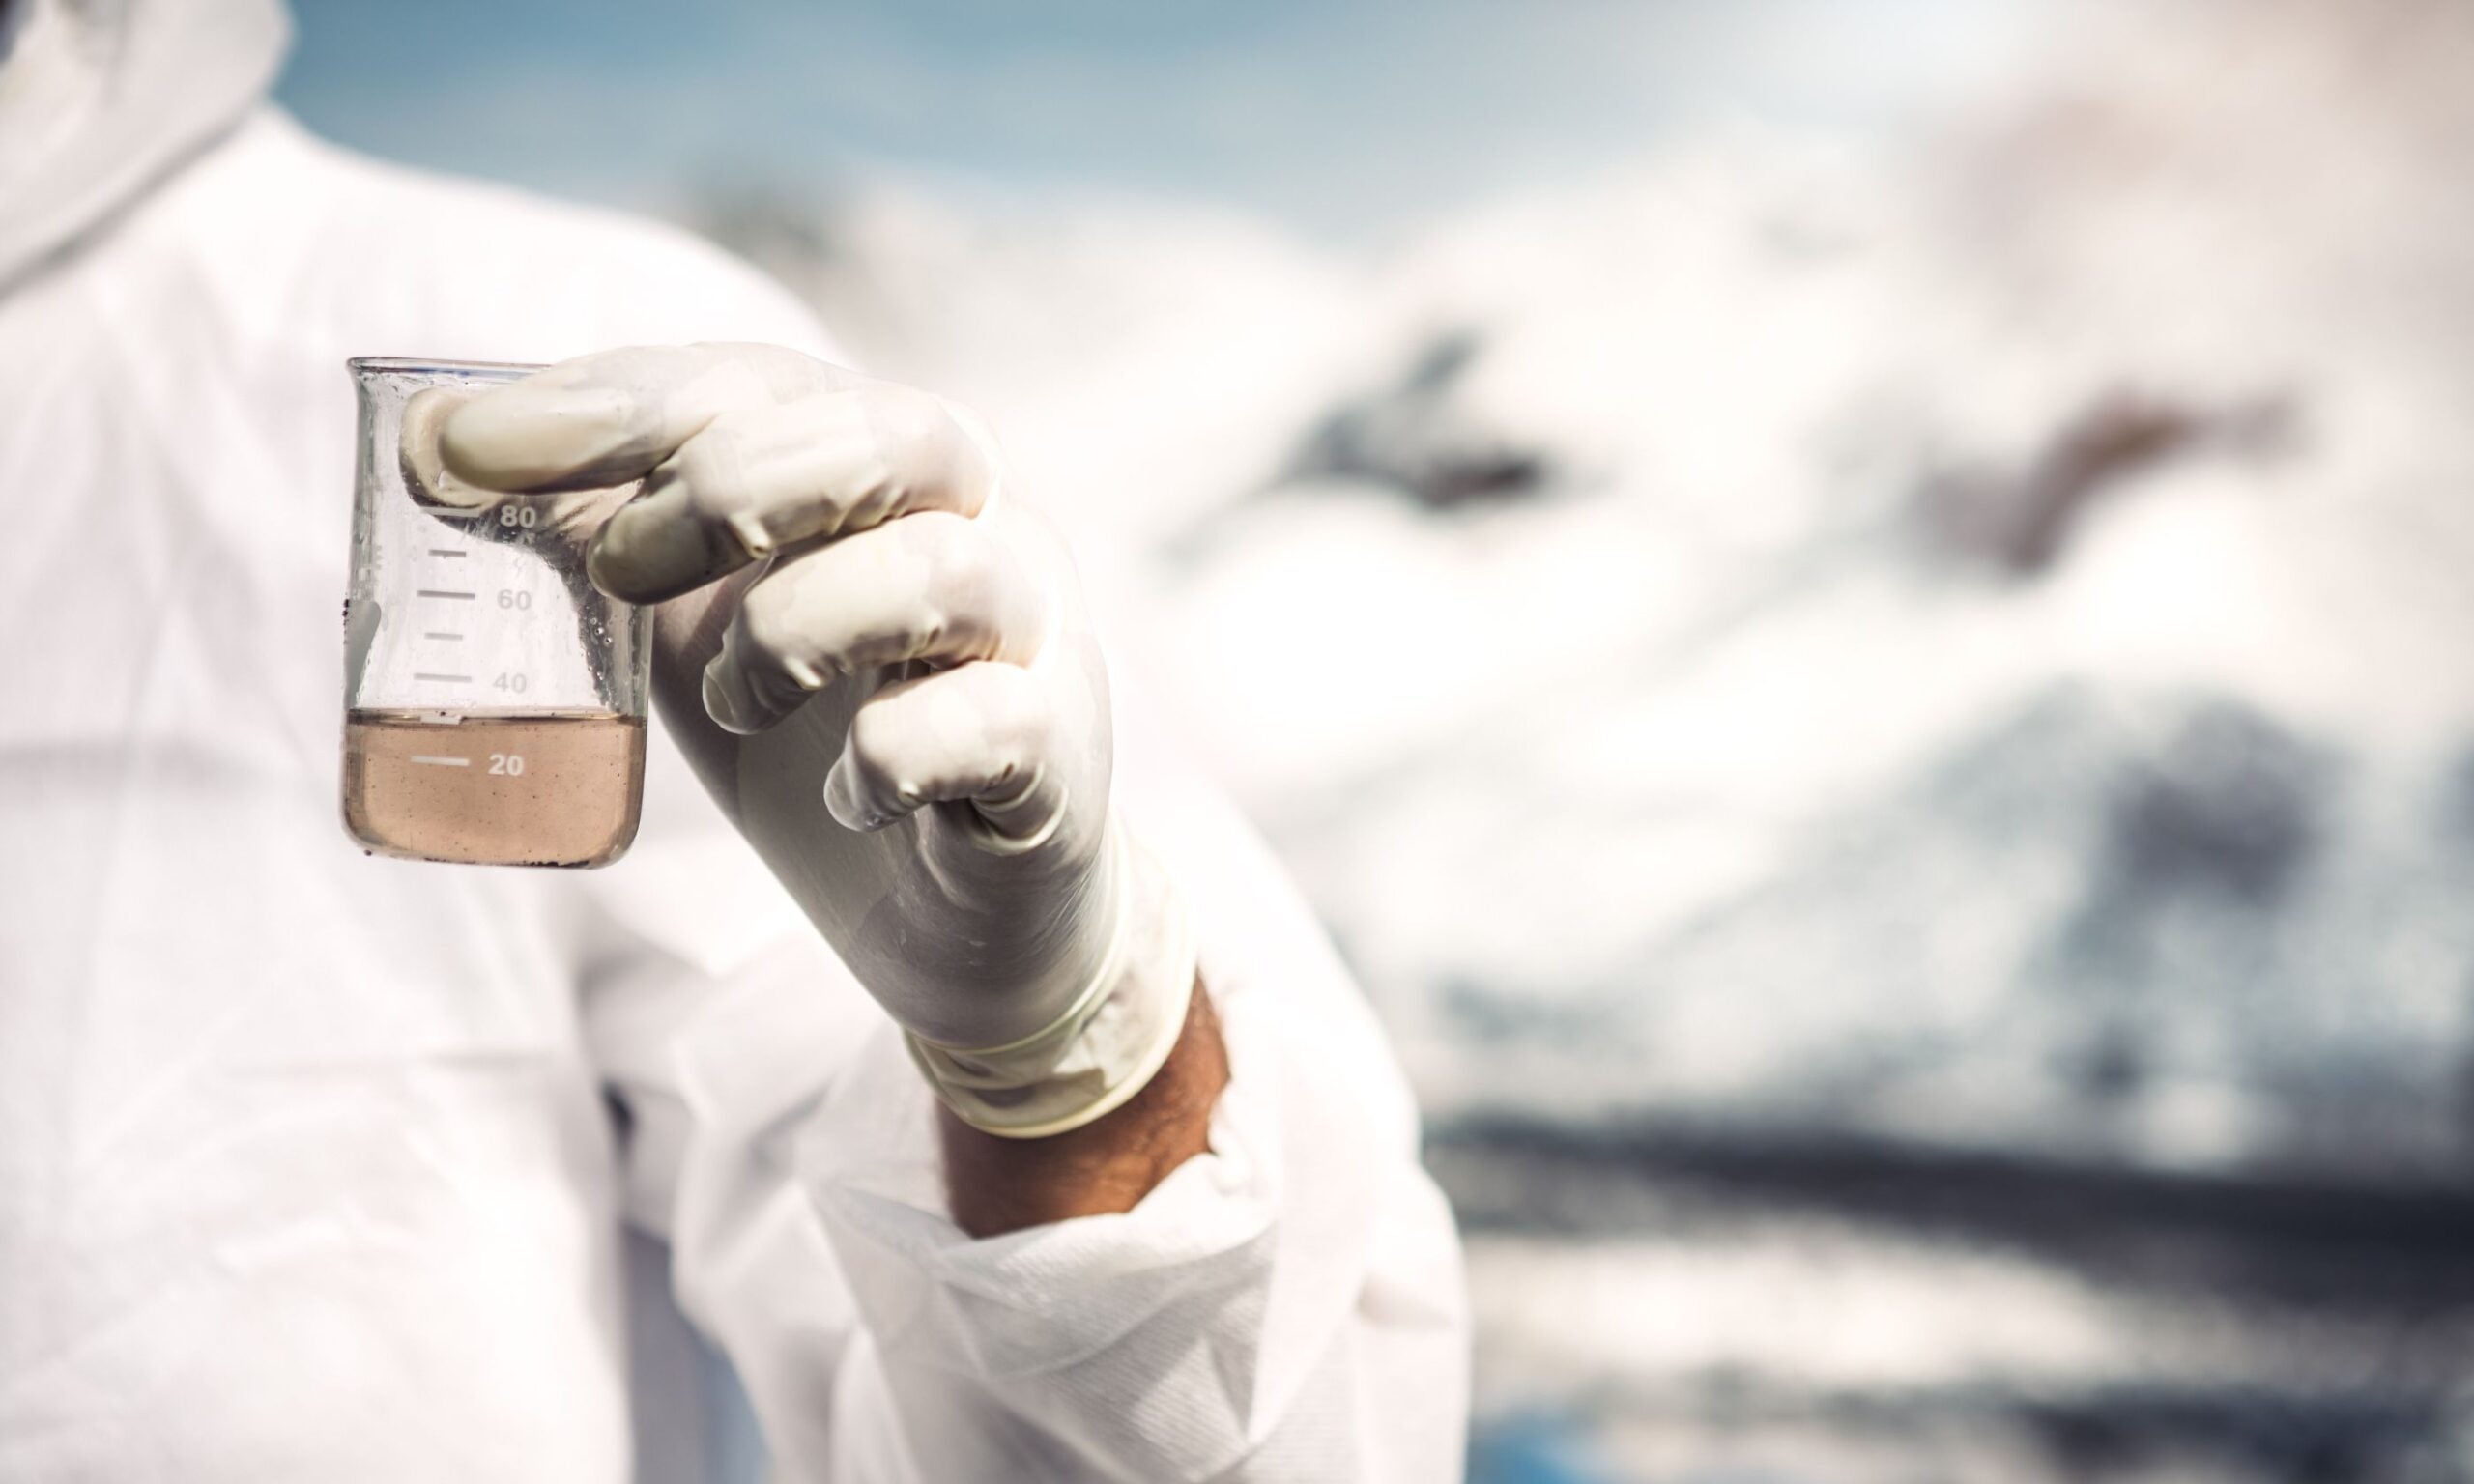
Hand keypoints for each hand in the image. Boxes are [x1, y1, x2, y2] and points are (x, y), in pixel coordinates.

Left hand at [435, 344, 1194, 1137]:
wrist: (972, 925)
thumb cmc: (829, 743)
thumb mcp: (699, 626)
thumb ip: (610, 538)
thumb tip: (436, 450)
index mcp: (885, 471)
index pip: (758, 384)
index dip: (610, 405)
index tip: (458, 454)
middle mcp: (984, 523)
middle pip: (894, 434)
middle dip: (730, 491)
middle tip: (618, 573)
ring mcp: (1038, 637)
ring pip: (945, 568)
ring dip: (798, 631)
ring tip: (733, 709)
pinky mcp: (1062, 759)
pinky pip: (992, 721)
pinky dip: (891, 756)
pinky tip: (848, 799)